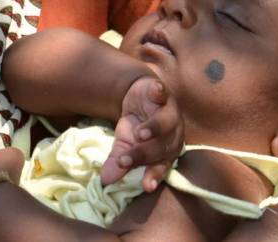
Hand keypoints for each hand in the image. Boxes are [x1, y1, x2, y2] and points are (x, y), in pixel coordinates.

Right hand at [99, 73, 182, 190]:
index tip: (146, 186)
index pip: (162, 166)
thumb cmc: (136, 126)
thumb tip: (105, 180)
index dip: (154, 175)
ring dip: (155, 128)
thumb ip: (119, 161)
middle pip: (161, 147)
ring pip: (166, 122)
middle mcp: (173, 134)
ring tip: (140, 134)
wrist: (140, 97)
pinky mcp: (162, 94)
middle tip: (124, 160)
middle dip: (143, 154)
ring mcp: (169, 112)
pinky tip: (156, 90)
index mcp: (166, 151)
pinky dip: (159, 92)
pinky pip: (162, 93)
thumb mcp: (124, 144)